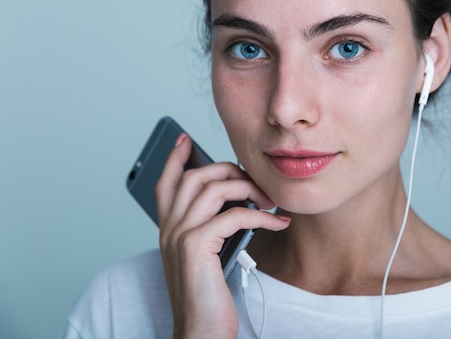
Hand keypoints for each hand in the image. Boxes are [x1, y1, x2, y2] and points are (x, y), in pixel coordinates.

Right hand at [156, 133, 290, 338]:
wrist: (200, 333)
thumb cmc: (207, 297)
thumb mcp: (206, 256)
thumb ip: (210, 229)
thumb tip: (237, 203)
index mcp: (168, 229)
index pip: (165, 183)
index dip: (175, 159)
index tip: (184, 139)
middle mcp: (169, 228)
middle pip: (196, 177)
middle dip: (230, 170)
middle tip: (256, 182)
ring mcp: (180, 235)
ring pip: (215, 188)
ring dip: (250, 189)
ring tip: (270, 201)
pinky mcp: (197, 246)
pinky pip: (235, 214)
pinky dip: (262, 215)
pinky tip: (277, 222)